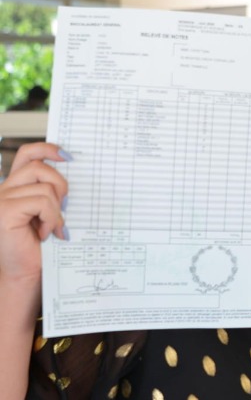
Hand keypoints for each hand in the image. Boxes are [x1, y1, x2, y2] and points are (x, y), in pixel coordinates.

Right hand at [0, 143, 69, 283]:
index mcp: (14, 186)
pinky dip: (51, 218)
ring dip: (56, 209)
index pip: (27, 154)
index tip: (68, 156)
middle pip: (39, 167)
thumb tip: (71, 168)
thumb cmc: (39, 245)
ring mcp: (1, 200)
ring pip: (45, 187)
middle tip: (64, 208)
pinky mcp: (5, 211)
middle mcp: (3, 189)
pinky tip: (46, 234)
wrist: (26, 274)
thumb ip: (51, 191)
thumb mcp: (48, 211)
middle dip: (60, 185)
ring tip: (52, 227)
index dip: (47, 148)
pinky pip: (43, 202)